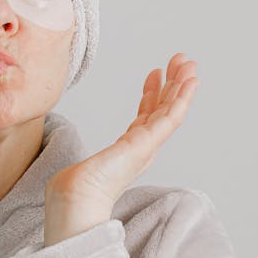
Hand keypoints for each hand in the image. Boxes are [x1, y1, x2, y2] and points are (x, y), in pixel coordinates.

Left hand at [43, 53, 199, 245]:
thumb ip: (87, 165)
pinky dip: (183, 97)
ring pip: (172, 109)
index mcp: (130, 149)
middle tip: (181, 61)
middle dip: (172, 84)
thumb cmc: (78, 188)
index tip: (155, 72)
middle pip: (163, 109)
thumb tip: (67, 178)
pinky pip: (173, 116)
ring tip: (190, 65)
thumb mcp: (86, 165)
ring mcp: (149, 144)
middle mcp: (144, 146)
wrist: (78, 196)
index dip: (152, 93)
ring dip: (182, 86)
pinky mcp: (150, 142)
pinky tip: (190, 82)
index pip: (146, 115)